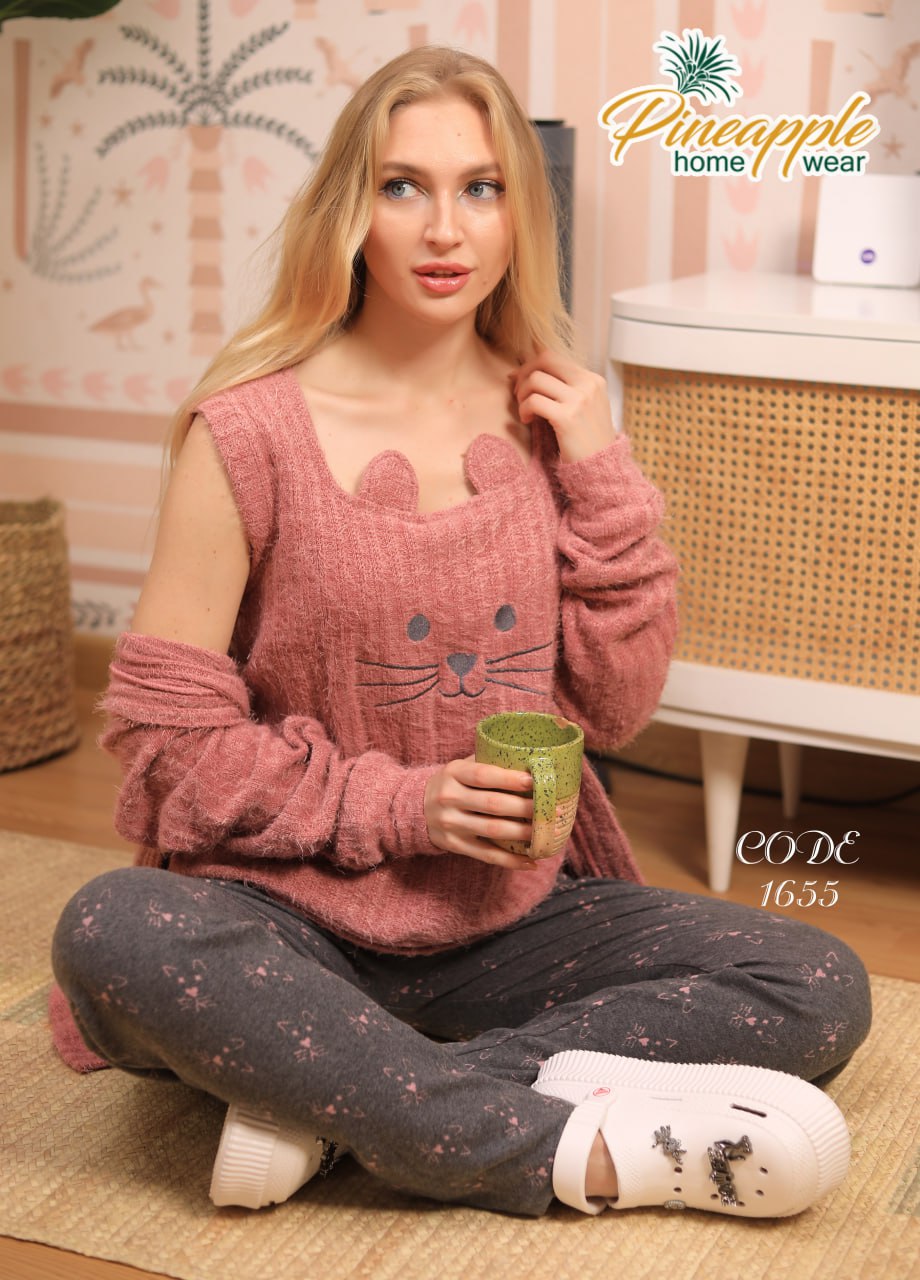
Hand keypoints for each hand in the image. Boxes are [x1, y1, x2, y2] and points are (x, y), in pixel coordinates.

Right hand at [424, 756, 535, 869]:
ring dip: (522, 833)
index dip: (510, 779)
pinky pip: (486, 855)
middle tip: (549, 809)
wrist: (415, 807)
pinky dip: (510, 860)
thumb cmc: (451, 783)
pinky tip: (531, 862)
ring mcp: (451, 824)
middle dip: (525, 808)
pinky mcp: (454, 845)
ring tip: (545, 833)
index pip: (484, 775)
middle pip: (493, 804)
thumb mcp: (460, 766)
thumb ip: (487, 761)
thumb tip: (530, 760)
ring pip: (492, 830)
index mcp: (453, 773)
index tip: (534, 780)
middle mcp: (449, 798)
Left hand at [511, 348, 614, 462]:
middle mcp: (588, 385)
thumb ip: (566, 387)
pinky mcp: (567, 417)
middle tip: (518, 394)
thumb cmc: (586, 440)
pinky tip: (527, 420)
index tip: (519, 379)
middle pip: (544, 360)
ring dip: (522, 394)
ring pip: (536, 379)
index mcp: (592, 380)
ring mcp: (579, 400)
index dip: (531, 365)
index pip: (554, 356)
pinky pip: (533, 401)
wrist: (600, 468)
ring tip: (525, 411)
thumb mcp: (585, 407)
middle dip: (524, 374)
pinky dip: (524, 409)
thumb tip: (532, 368)